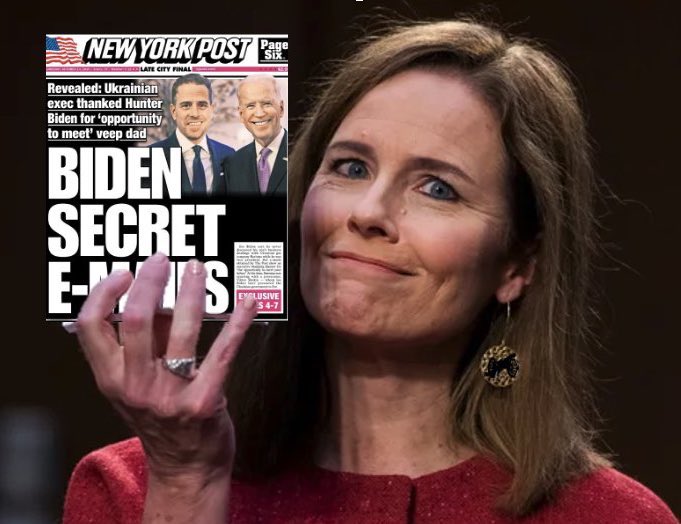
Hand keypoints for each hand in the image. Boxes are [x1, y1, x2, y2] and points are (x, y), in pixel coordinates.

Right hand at [76, 253, 256, 484]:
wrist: (186, 467)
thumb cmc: (162, 419)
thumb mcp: (139, 384)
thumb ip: (145, 342)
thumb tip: (157, 293)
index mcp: (111, 378)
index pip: (91, 326)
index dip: (105, 293)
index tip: (124, 272)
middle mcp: (135, 386)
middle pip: (136, 321)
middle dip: (151, 282)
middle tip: (164, 259)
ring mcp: (169, 396)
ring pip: (180, 331)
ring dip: (191, 292)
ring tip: (198, 269)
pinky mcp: (204, 402)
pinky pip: (222, 353)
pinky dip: (237, 323)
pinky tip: (248, 303)